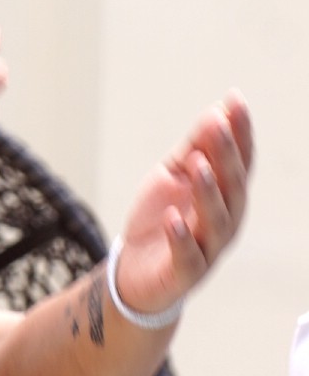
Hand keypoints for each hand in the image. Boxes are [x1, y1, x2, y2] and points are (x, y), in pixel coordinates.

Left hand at [115, 92, 253, 315]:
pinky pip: (188, 257)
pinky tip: (173, 218)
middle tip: (216, 125)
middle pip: (233, 186)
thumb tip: (217, 110)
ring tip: (197, 164)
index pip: (240, 160)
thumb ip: (194, 147)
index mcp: (226, 194)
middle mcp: (225, 220)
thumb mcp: (173, 176)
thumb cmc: (161, 219)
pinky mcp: (186, 274)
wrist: (134, 271)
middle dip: (226, 154)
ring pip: (217, 220)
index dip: (240, 132)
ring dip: (208, 190)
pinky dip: (181, 238)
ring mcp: (209, 248)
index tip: (235, 101)